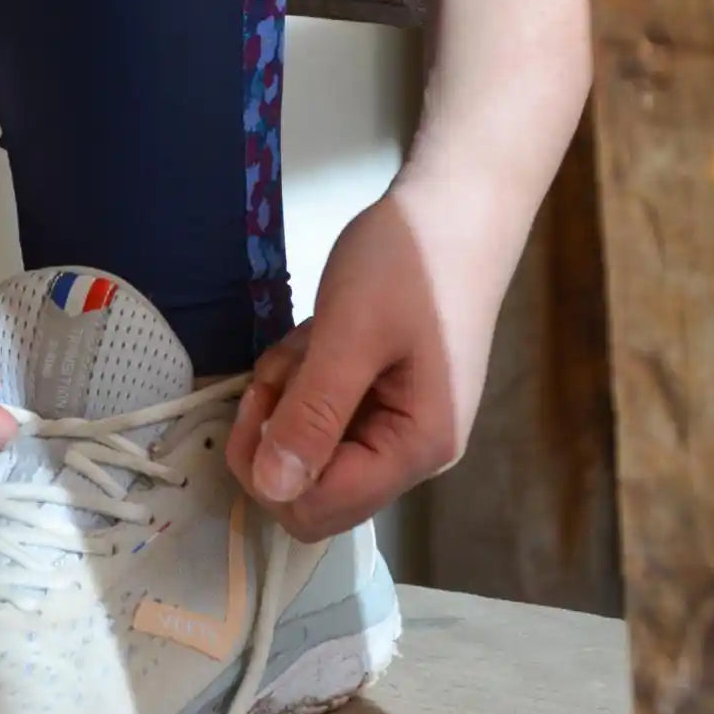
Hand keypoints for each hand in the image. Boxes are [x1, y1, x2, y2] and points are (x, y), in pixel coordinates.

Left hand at [227, 187, 500, 541]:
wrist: (457, 202)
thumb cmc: (409, 263)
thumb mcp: (350, 335)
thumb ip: (313, 415)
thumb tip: (272, 490)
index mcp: (415, 448)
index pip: (319, 510)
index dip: (268, 471)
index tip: (255, 403)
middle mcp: (412, 450)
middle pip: (312, 485)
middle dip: (277, 429)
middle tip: (280, 366)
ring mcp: (400, 421)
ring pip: (312, 442)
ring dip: (290, 393)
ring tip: (310, 336)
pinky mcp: (387, 393)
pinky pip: (325, 408)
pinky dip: (306, 375)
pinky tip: (319, 332)